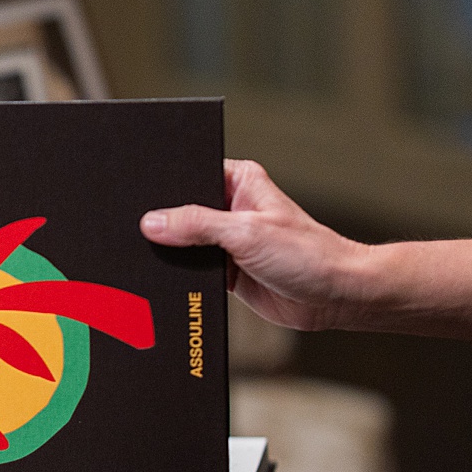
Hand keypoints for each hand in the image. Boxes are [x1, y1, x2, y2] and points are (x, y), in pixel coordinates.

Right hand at [139, 160, 368, 330]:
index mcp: (238, 182)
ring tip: (153, 259)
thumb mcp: (247, 233)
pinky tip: (168, 280)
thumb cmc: (310, 255)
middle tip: (140, 234)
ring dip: (173, 254)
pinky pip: (192, 270)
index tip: (136, 198)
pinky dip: (182, 277)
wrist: (335, 297)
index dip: (163, 187)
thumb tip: (153, 222)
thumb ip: (197, 225)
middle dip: (163, 225)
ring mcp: (226, 241)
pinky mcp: (225, 270)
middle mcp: (230, 208)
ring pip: (183, 244)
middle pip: (180, 212)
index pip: (188, 174)